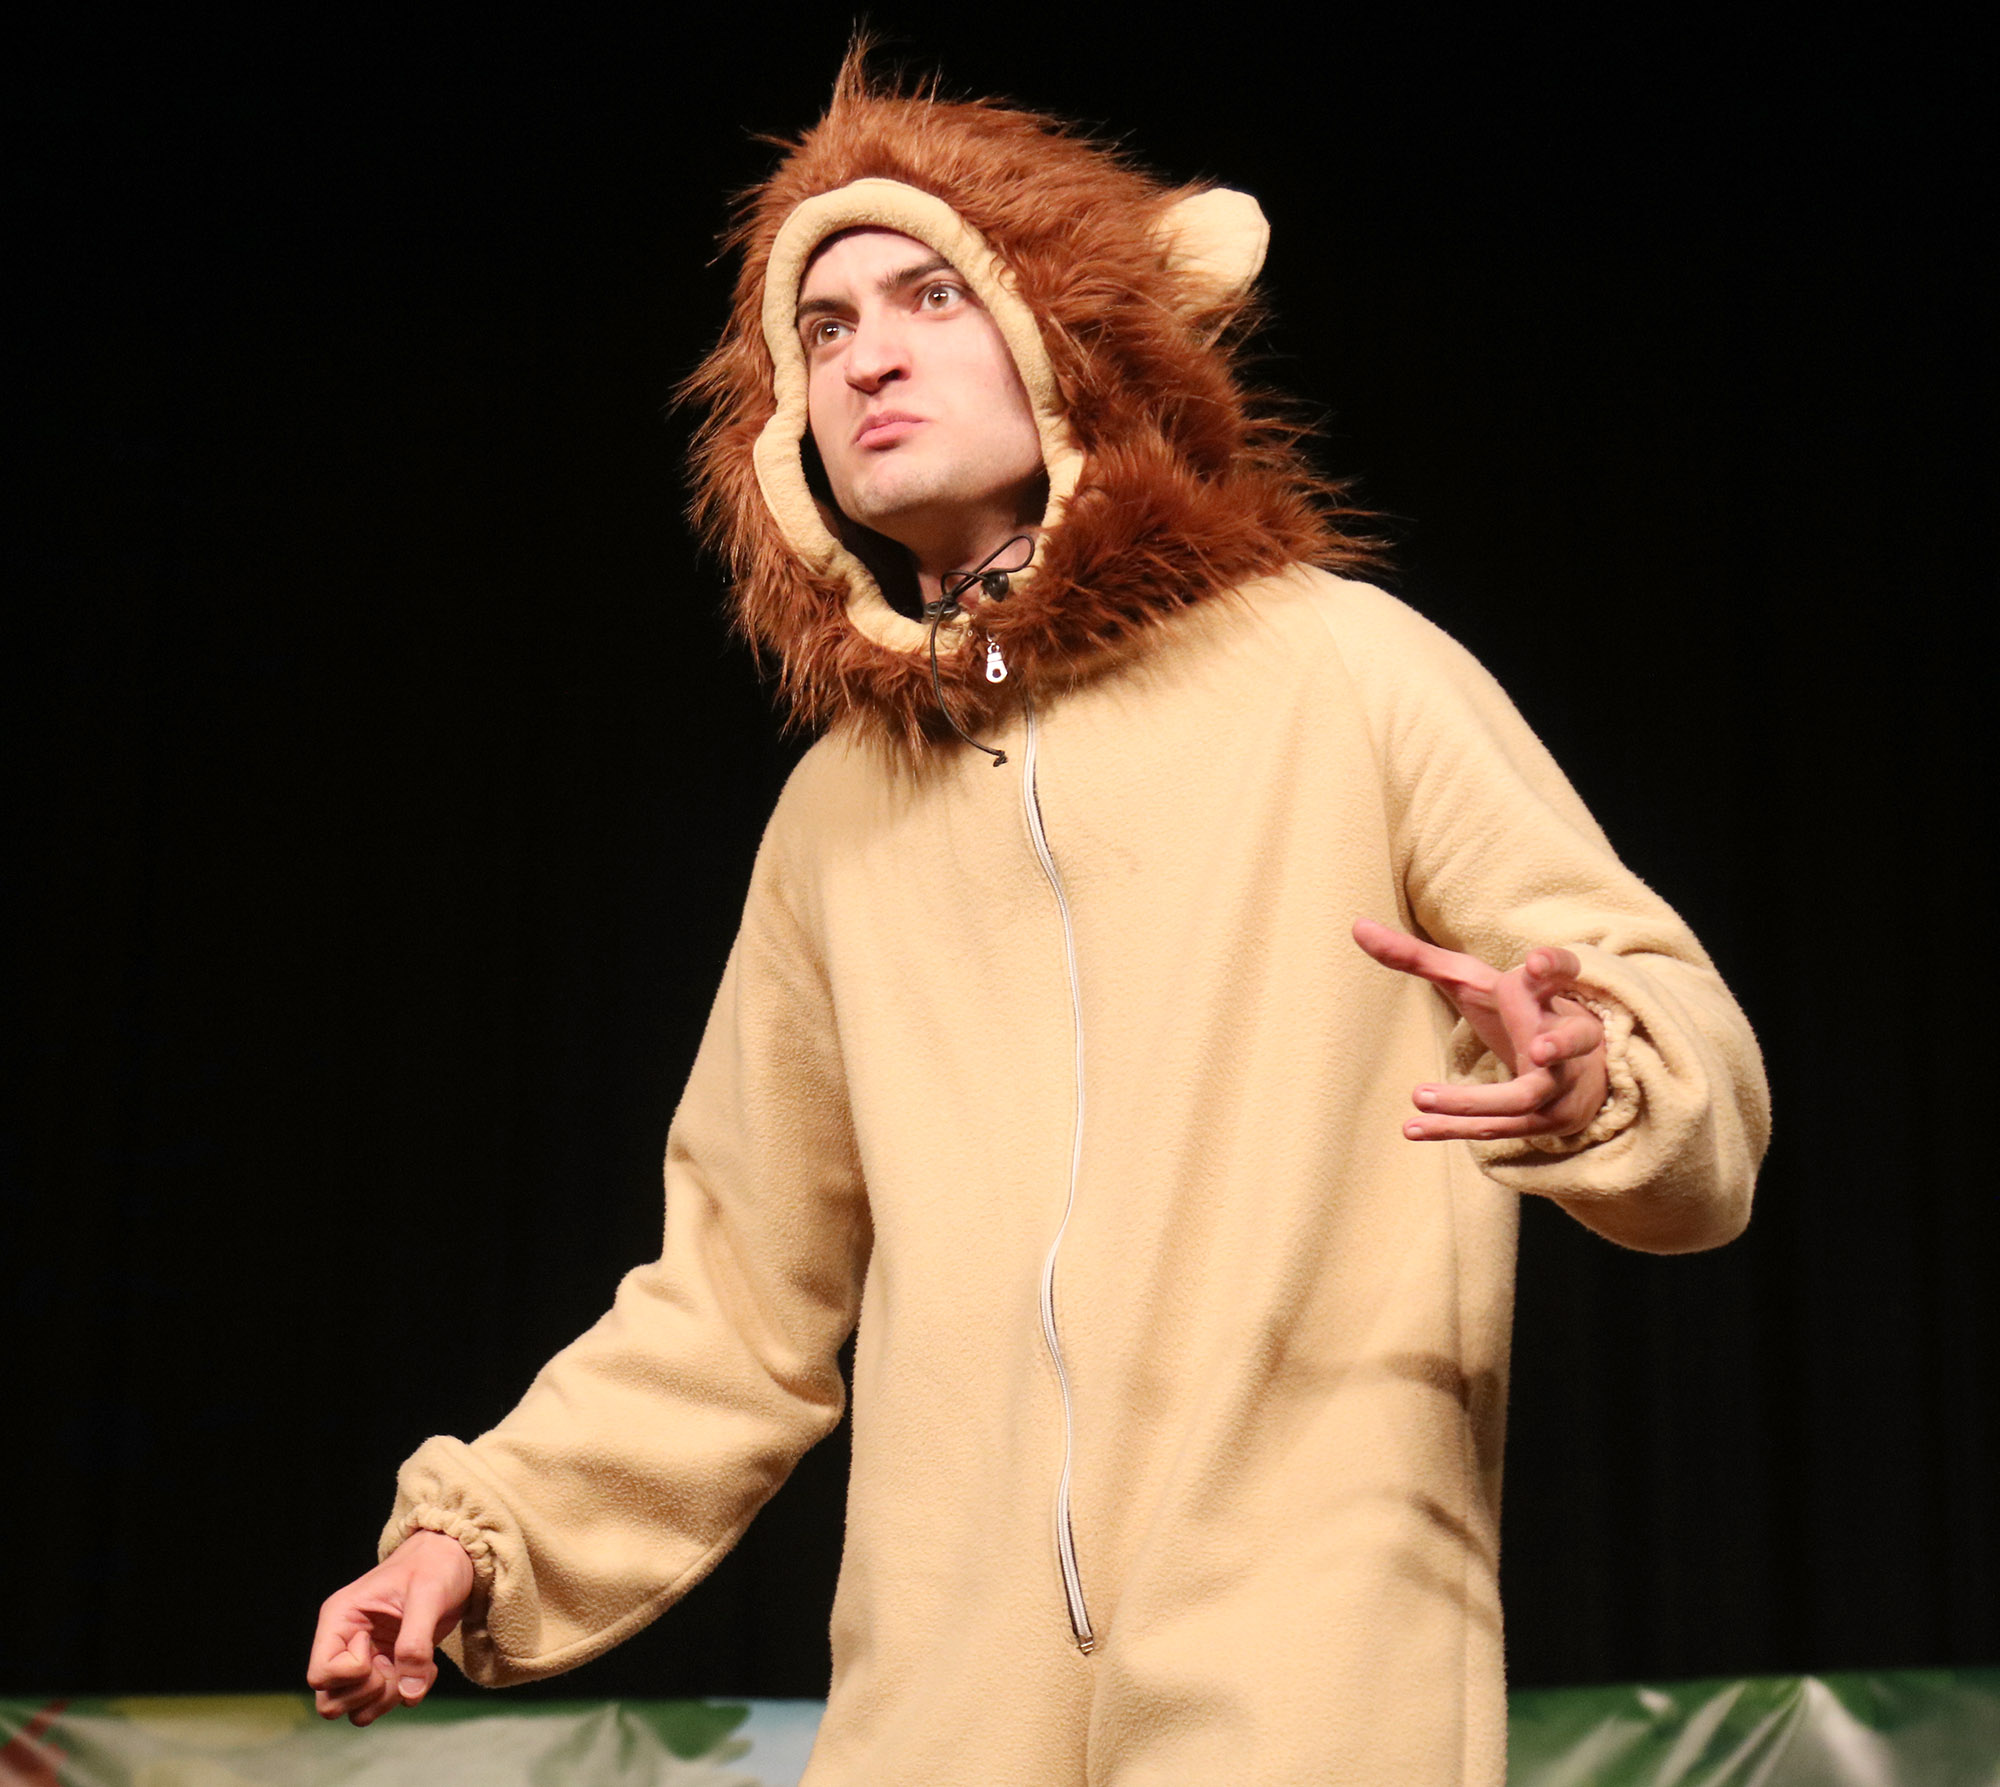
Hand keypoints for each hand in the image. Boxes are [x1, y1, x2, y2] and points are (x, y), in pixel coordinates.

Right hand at [307, 1530, 475, 1725]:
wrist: (455, 1559)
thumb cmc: (435, 1565)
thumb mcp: (428, 1595)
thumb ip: (416, 1643)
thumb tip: (409, 1693)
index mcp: (340, 1618)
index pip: (320, 1675)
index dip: (353, 1673)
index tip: (378, 1645)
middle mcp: (345, 1643)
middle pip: (330, 1702)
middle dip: (368, 1694)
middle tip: (396, 1667)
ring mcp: (366, 1659)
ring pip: (355, 1710)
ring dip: (387, 1700)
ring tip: (415, 1669)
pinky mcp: (387, 1667)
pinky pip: (384, 1702)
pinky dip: (408, 1694)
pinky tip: (427, 1667)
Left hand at [1352, 918, 1608, 1141]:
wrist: (1572, 1068)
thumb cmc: (1511, 1010)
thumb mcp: (1470, 980)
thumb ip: (1417, 956)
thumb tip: (1357, 926)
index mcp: (1545, 994)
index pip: (1563, 973)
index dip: (1555, 966)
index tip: (1536, 961)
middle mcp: (1565, 1036)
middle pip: (1574, 1039)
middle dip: (1559, 1044)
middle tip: (1538, 1048)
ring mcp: (1560, 1082)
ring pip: (1527, 1096)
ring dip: (1476, 1099)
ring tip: (1419, 1095)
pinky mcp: (1545, 1119)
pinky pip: (1501, 1127)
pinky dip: (1454, 1128)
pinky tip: (1411, 1128)